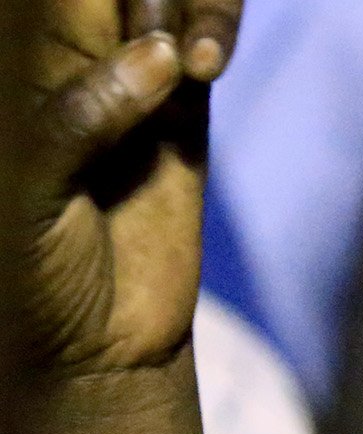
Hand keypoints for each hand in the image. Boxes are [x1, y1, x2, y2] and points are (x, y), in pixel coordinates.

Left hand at [22, 1, 243, 377]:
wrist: (96, 343)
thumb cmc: (25, 272)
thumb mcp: (25, 195)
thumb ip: (78, 119)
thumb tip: (161, 57)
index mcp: (4, 63)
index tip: (127, 36)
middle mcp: (56, 51)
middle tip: (152, 44)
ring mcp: (123, 68)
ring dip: (183, 4)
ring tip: (192, 65)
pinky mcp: (183, 99)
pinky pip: (203, 28)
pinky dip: (215, 24)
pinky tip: (206, 66)